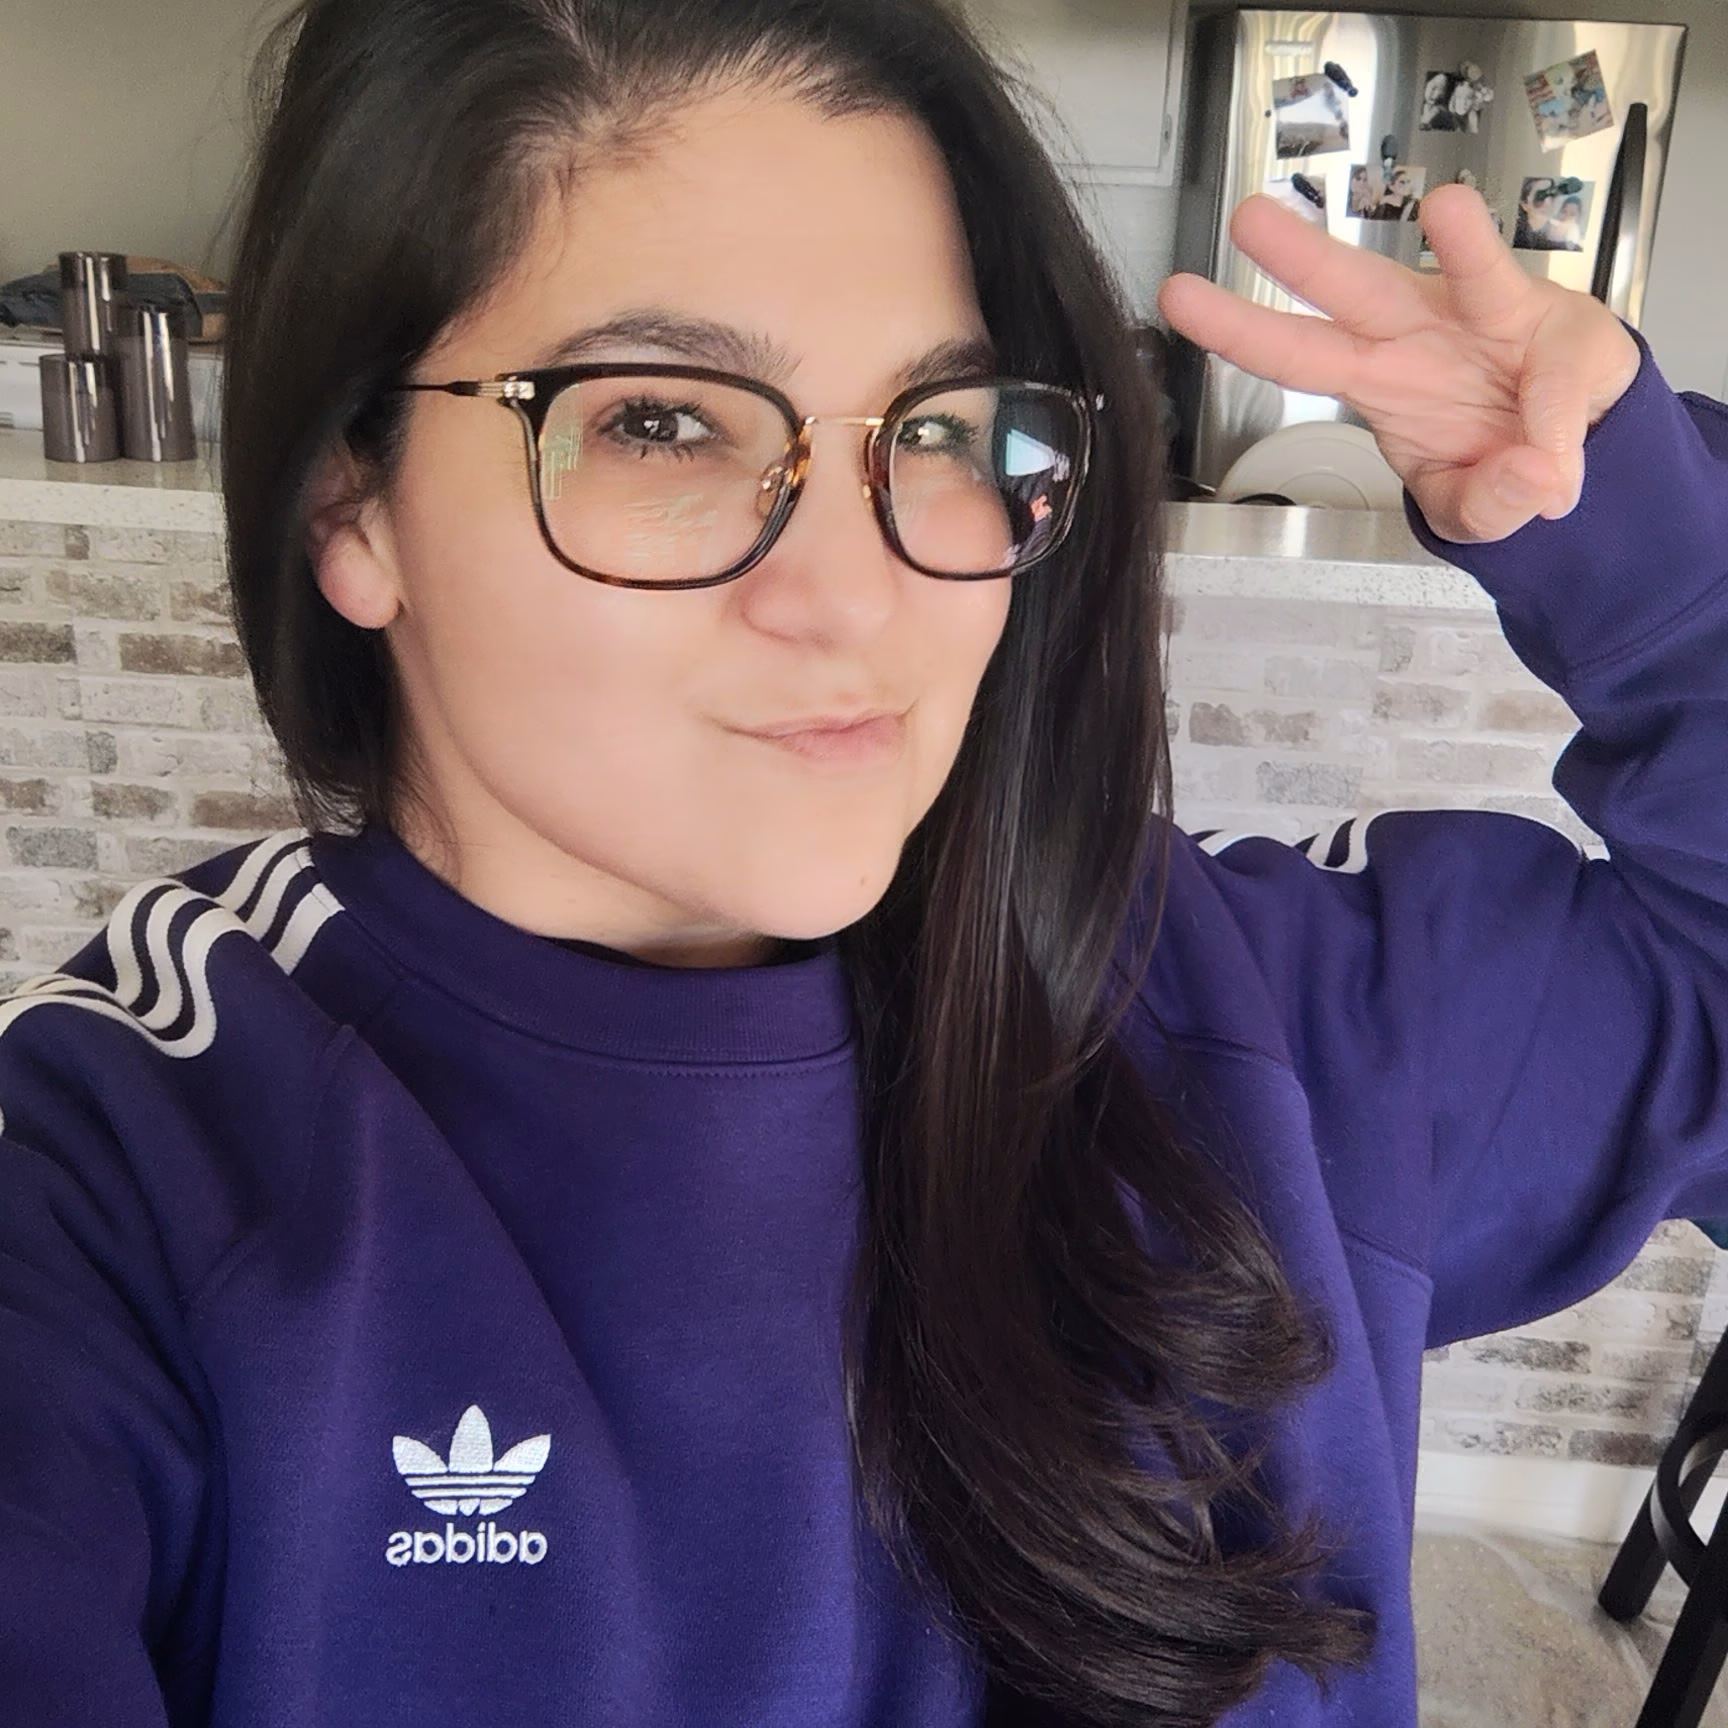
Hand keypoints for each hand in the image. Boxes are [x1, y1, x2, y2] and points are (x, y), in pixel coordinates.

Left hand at [1156, 184, 1642, 542]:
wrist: (1574, 441)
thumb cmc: (1496, 458)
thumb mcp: (1473, 509)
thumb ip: (1486, 505)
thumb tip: (1530, 480)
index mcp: (1373, 377)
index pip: (1293, 352)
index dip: (1237, 330)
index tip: (1178, 296)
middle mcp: (1418, 332)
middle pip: (1351, 288)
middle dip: (1298, 254)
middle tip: (1247, 218)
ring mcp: (1488, 317)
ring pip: (1470, 272)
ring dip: (1461, 240)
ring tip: (1448, 208)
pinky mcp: (1559, 324)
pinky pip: (1558, 361)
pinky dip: (1554, 406)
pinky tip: (1549, 444)